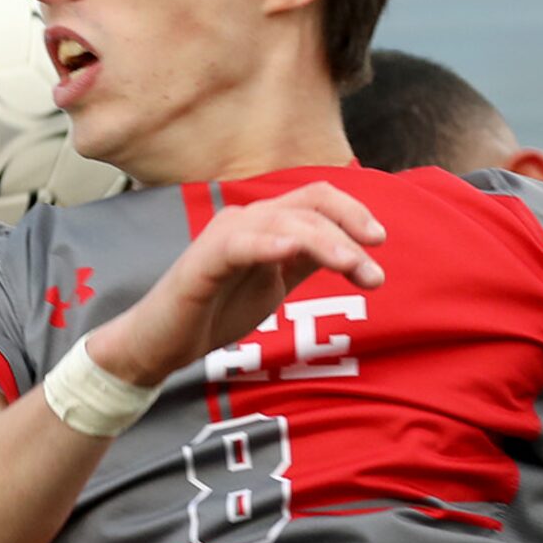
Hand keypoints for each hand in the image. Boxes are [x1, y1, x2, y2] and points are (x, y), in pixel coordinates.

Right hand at [87, 181, 385, 386]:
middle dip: (350, 233)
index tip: (379, 244)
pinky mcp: (202, 262)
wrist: (163, 342)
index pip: (317, 200)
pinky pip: (239, 245)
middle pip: (309, 205)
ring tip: (353, 267)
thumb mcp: (274, 283)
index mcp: (265, 222)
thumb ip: (305, 262)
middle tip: (374, 273)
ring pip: (284, 222)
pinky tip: (290, 251)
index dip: (353, 213)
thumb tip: (352, 251)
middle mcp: (246, 219)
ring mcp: (224, 237)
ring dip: (326, 243)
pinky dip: (268, 243)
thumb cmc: (214, 310)